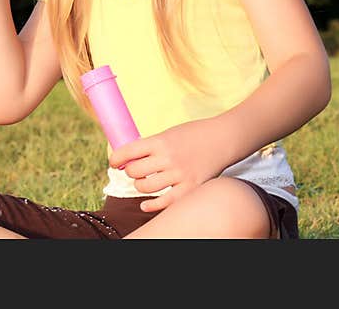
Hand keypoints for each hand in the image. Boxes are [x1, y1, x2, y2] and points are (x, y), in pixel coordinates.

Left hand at [108, 117, 235, 211]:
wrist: (223, 138)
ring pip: (146, 187)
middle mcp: (168, 158)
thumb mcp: (169, 133)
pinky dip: (151, 205)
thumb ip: (151, 145)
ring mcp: (180, 174)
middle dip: (130, 172)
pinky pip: (165, 202)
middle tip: (134, 170)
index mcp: (160, 141)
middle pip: (135, 171)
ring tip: (144, 181)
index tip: (114, 162)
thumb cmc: (194, 134)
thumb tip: (127, 158)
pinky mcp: (191, 187)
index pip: (128, 151)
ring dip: (140, 185)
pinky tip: (145, 204)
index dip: (116, 158)